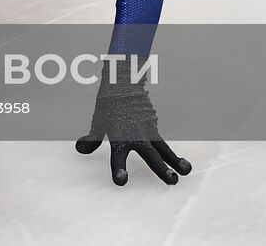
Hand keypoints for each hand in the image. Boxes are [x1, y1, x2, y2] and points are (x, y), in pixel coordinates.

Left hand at [75, 81, 191, 185]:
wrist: (123, 83)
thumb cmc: (108, 105)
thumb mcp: (98, 122)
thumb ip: (92, 139)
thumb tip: (80, 149)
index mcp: (118, 139)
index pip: (117, 159)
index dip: (118, 170)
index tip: (121, 180)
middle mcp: (135, 137)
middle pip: (151, 156)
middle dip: (162, 170)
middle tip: (172, 180)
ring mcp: (147, 132)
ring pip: (164, 150)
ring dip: (175, 162)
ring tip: (185, 171)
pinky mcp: (154, 127)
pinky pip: (163, 143)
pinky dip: (171, 154)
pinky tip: (180, 164)